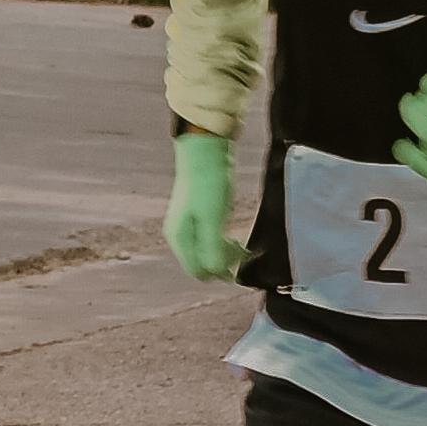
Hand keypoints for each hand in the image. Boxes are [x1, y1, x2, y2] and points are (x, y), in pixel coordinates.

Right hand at [162, 131, 240, 281]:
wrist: (205, 152)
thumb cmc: (208, 185)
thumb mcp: (212, 221)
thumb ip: (212, 249)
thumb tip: (217, 273)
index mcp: (180, 238)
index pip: (198, 271)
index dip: (220, 273)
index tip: (241, 266)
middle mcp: (180, 235)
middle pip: (202, 264)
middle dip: (223, 264)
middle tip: (246, 255)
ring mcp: (187, 226)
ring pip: (207, 253)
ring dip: (225, 254)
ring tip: (244, 249)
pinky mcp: (197, 217)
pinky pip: (209, 240)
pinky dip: (223, 243)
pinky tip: (236, 240)